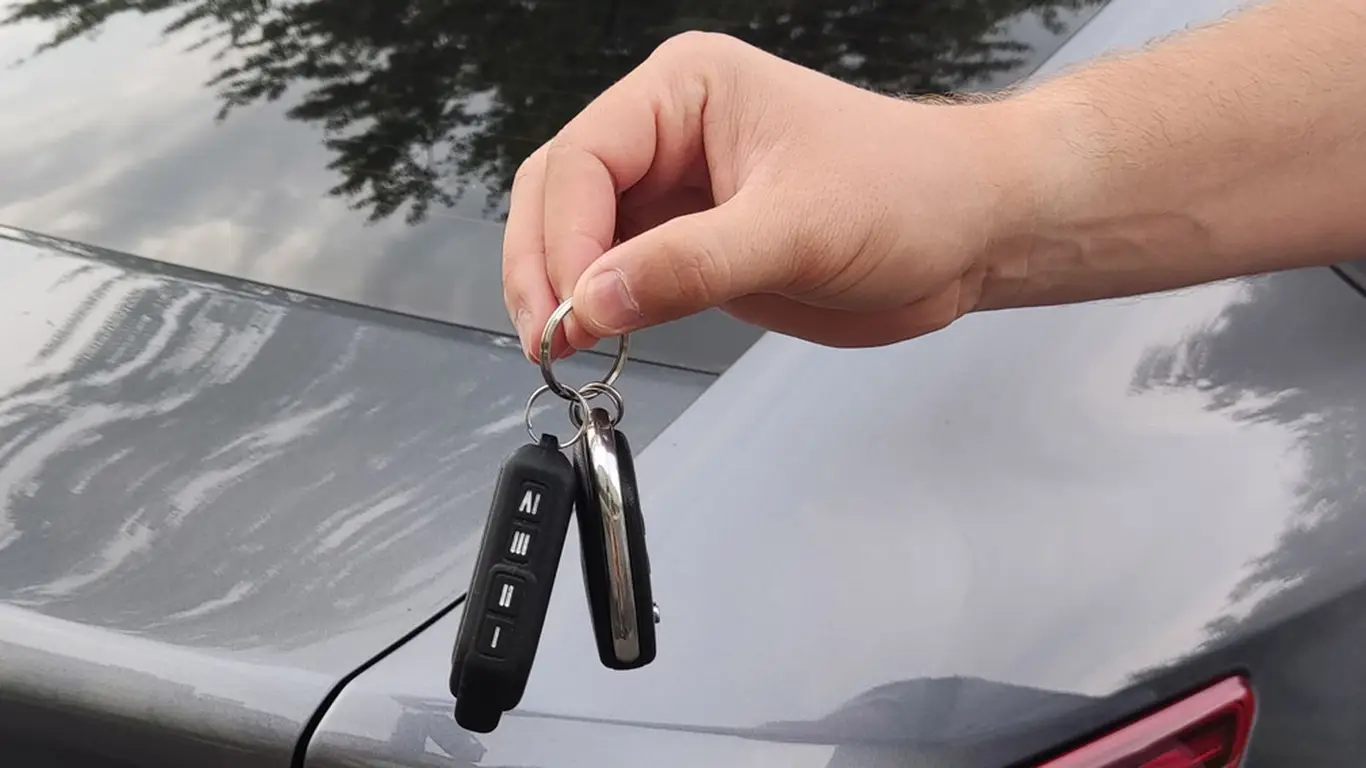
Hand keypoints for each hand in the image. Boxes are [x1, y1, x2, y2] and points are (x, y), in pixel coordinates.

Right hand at [501, 31, 1033, 359]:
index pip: (584, 158)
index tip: (571, 307)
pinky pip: (619, 274)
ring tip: (566, 345)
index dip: (563, 236)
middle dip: (544, 264)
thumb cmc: (909, 192)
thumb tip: (592, 300)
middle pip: (559, 191)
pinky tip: (599, 339)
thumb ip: (689, 265)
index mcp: (686, 91)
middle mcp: (669, 135)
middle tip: (551, 335)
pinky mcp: (691, 246)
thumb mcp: (796, 227)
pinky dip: (598, 308)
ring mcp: (676, 193)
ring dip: (561, 289)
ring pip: (577, 235)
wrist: (969, 234)